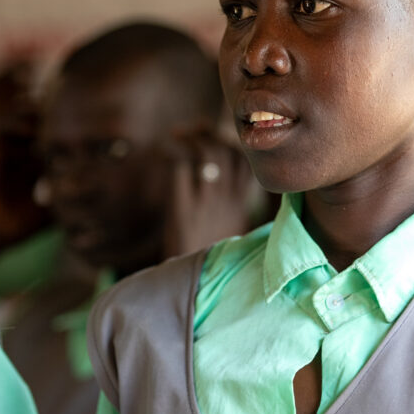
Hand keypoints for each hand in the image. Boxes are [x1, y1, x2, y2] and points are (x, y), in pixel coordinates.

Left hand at [161, 127, 259, 258]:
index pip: (249, 161)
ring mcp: (207, 202)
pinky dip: (172, 152)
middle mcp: (228, 199)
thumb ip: (234, 200)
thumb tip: (233, 177)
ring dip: (190, 137)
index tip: (219, 134)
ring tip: (176, 136)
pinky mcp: (184, 207)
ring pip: (207, 153)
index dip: (235, 140)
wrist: (193, 284)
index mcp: (241, 203)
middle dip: (211, 132)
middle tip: (193, 129)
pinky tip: (164, 151)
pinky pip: (181, 167)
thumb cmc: (209, 252)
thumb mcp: (232, 226)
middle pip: (229, 150)